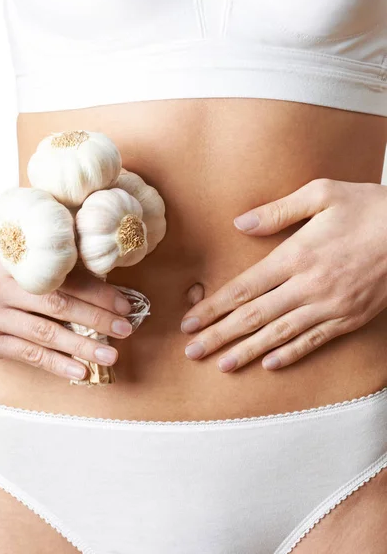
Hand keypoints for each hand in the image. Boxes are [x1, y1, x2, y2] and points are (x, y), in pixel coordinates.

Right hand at [0, 250, 132, 379]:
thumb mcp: (14, 268)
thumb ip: (48, 271)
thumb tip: (101, 282)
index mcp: (17, 265)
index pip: (65, 277)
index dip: (97, 291)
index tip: (124, 303)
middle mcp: (4, 287)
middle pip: (58, 304)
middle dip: (96, 318)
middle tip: (124, 329)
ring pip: (46, 332)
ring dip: (81, 345)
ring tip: (110, 355)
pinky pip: (28, 354)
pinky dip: (56, 364)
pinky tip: (80, 371)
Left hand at [181, 178, 386, 371]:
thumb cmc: (368, 207)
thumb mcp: (322, 193)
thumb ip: (277, 211)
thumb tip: (240, 224)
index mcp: (297, 255)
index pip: (245, 288)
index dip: (214, 308)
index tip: (190, 322)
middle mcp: (309, 285)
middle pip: (254, 317)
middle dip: (220, 336)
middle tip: (192, 352)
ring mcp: (330, 306)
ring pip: (280, 335)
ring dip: (247, 351)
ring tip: (221, 364)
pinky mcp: (350, 318)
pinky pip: (314, 341)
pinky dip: (291, 355)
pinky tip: (269, 365)